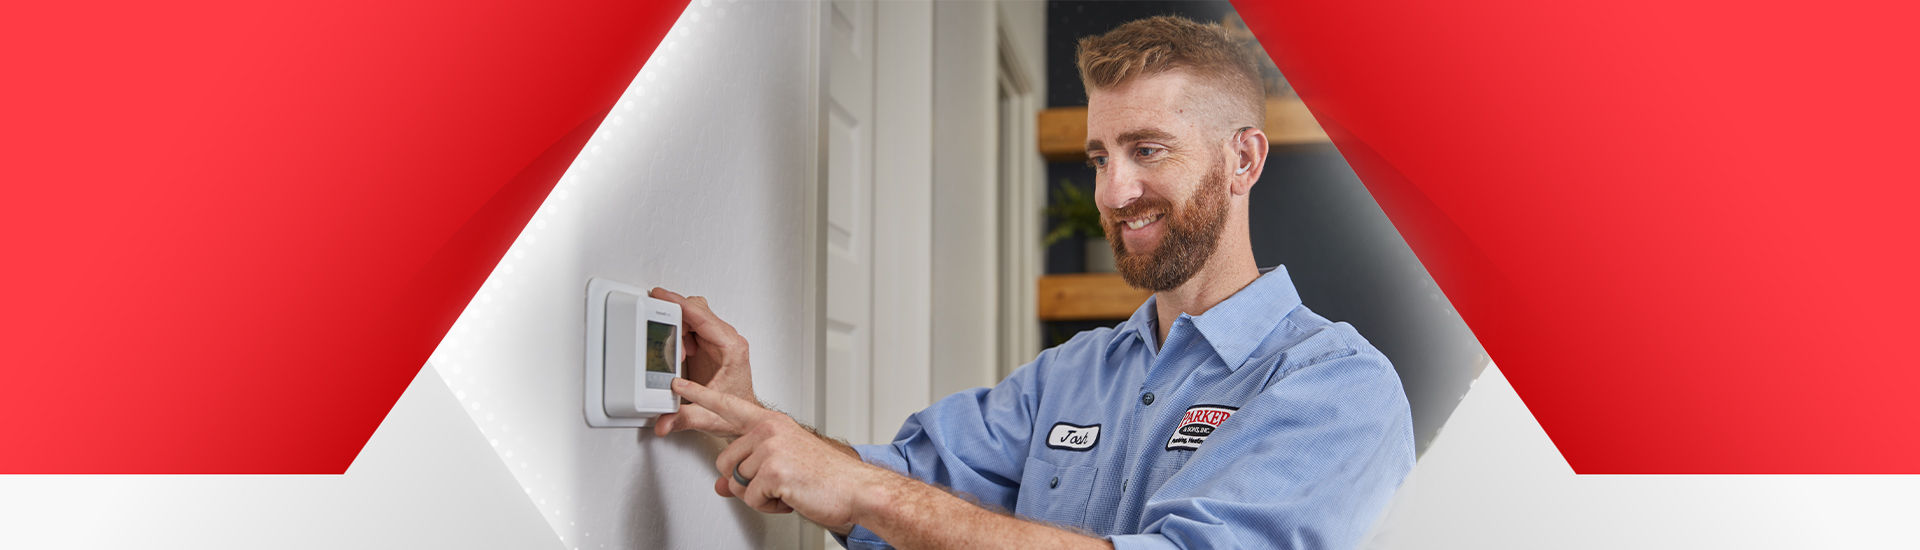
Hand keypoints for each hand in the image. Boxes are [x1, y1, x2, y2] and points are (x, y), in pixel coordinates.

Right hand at [649, 288, 756, 437]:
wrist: (746, 419)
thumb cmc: (738, 412)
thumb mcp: (708, 416)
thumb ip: (683, 418)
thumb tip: (663, 421)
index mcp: (732, 348)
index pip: (702, 316)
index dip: (679, 304)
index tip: (662, 296)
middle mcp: (728, 340)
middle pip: (697, 311)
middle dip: (676, 319)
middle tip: (664, 336)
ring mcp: (720, 341)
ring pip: (694, 317)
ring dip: (678, 330)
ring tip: (675, 355)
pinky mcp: (711, 346)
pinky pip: (692, 328)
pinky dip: (680, 337)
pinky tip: (679, 355)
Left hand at [675, 378, 889, 531]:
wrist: (856, 488)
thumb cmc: (826, 474)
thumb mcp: (782, 464)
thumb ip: (749, 469)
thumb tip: (722, 485)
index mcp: (771, 423)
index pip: (728, 406)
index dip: (700, 395)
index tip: (678, 385)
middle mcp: (769, 431)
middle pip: (725, 462)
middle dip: (745, 481)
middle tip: (775, 482)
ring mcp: (771, 449)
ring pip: (738, 483)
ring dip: (759, 495)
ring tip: (787, 488)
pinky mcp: (774, 472)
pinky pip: (752, 499)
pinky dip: (770, 506)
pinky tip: (790, 496)